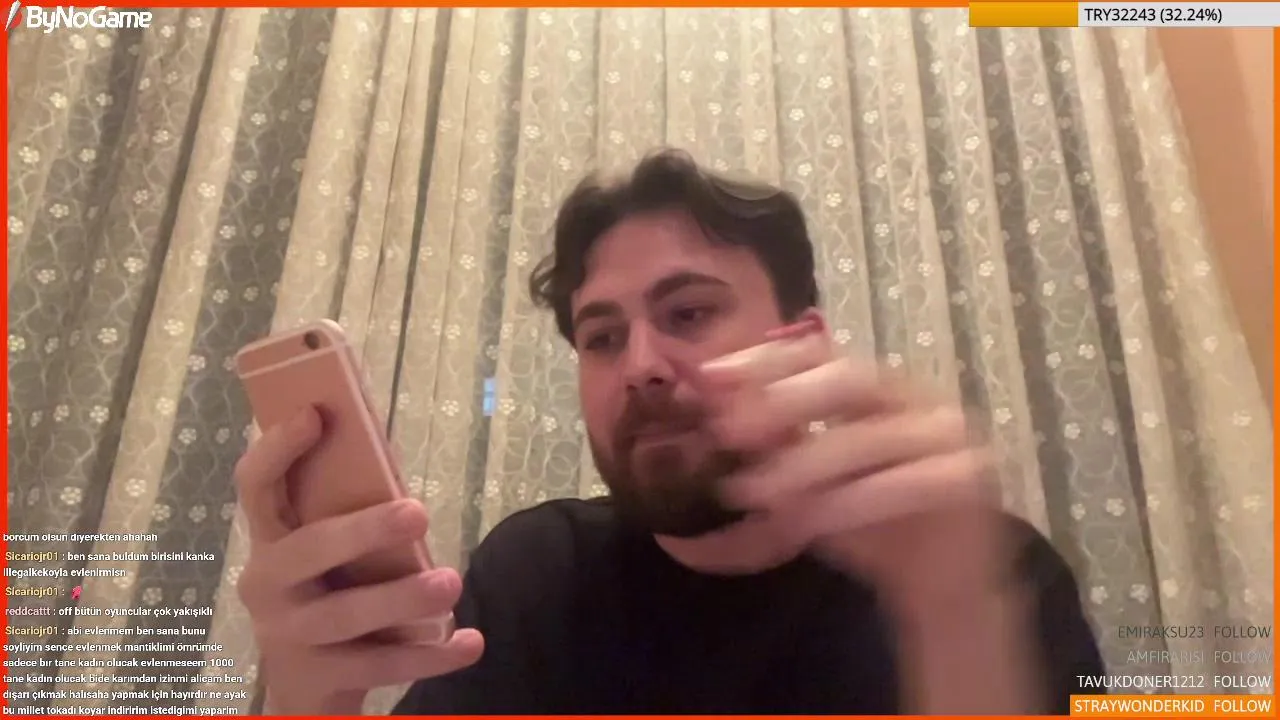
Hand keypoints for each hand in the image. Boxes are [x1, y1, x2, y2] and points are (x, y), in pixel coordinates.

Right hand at [234, 408, 483, 713]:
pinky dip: (430, 655)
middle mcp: (267, 584)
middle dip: (362, 530)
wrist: (306, 688)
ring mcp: (288, 635)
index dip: (278, 448)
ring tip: (451, 582)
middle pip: (307, 551)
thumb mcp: (330, 551)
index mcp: (269, 539)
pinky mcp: (318, 678)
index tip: (315, 414)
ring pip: (344, 616)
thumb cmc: (329, 592)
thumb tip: (391, 453)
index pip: (256, 486)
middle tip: (418, 512)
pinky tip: (469, 642)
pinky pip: (377, 665)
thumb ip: (350, 507)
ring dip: (401, 598)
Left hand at [699, 330, 1012, 616]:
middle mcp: (913, 397)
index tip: (706, 379)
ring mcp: (946, 435)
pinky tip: (804, 523)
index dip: (760, 360)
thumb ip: (767, 449)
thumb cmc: (869, 523)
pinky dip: (846, 503)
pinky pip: (901, 485)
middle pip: (849, 378)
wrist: (941, 583)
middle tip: (726, 431)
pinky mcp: (964, 480)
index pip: (816, 350)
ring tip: (749, 492)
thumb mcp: (805, 483)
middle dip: (783, 400)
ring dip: (804, 462)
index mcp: (873, 386)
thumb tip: (703, 418)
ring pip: (869, 437)